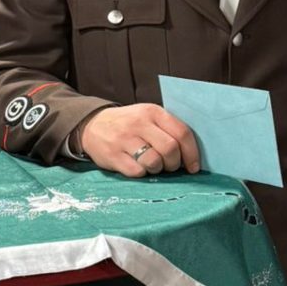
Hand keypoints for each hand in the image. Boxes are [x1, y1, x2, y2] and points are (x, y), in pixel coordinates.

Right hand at [77, 103, 199, 177]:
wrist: (93, 125)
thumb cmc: (128, 124)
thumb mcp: (148, 117)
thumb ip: (168, 129)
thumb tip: (191, 155)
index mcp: (153, 112)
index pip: (182, 132)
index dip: (192, 153)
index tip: (193, 167)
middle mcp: (139, 123)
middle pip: (170, 149)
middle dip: (174, 163)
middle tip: (169, 166)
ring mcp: (124, 139)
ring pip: (154, 162)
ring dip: (158, 169)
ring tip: (152, 166)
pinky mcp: (113, 155)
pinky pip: (137, 172)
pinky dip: (142, 173)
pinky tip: (138, 167)